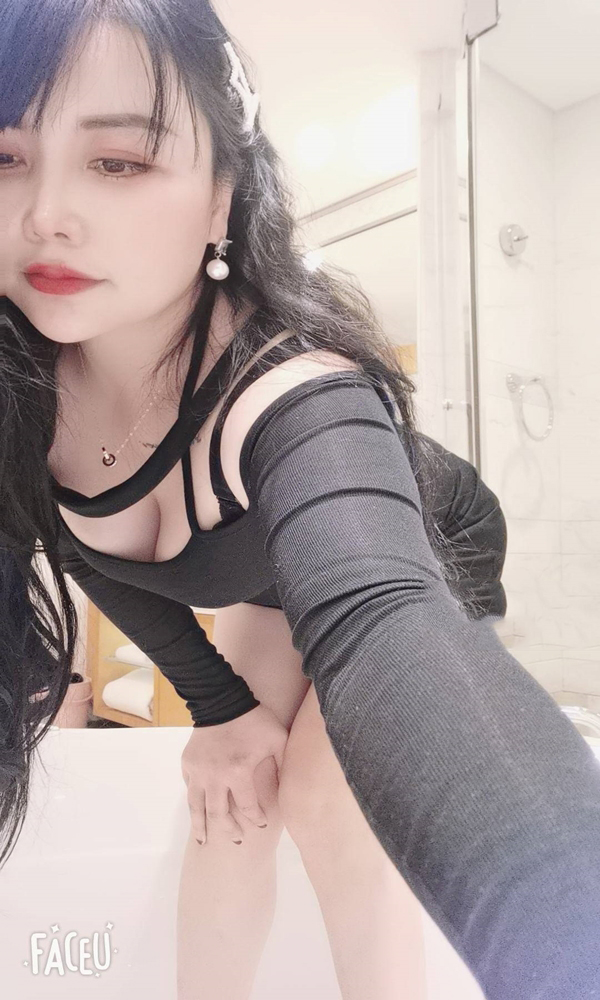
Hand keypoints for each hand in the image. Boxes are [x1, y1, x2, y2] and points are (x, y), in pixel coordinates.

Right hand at [181, 703, 287, 846]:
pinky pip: (189, 786)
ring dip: (200, 826)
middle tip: (236, 841)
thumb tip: (294, 784)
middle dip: (229, 831)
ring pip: (196, 807)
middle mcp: (215, 777)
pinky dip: (194, 799)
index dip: (256, 819)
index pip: (248, 807)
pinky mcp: (188, 763)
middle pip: (219, 815)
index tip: (260, 824)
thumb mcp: (278, 740)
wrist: (222, 700)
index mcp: (238, 773)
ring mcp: (198, 771)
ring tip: (202, 842)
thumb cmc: (255, 720)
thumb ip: (286, 763)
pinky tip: (197, 810)